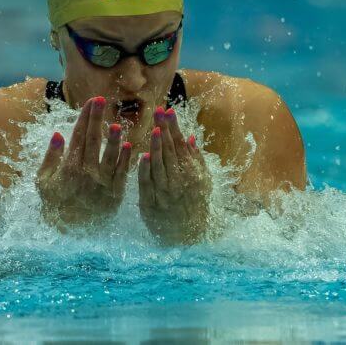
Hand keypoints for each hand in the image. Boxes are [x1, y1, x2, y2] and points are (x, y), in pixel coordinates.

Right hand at [36, 96, 131, 228]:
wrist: (69, 232)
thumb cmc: (55, 204)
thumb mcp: (43, 181)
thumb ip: (51, 157)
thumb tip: (57, 134)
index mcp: (69, 167)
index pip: (79, 136)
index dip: (85, 117)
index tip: (91, 101)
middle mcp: (87, 173)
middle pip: (94, 140)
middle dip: (97, 119)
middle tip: (102, 100)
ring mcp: (102, 183)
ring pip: (110, 156)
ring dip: (114, 139)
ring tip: (116, 124)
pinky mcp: (115, 194)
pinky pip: (121, 174)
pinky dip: (125, 160)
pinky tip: (128, 146)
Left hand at [138, 106, 211, 244]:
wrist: (188, 235)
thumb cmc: (195, 204)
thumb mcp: (202, 181)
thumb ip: (195, 159)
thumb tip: (190, 137)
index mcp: (191, 173)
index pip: (180, 145)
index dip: (174, 127)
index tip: (168, 110)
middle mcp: (179, 181)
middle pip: (170, 151)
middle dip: (164, 130)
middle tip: (158, 111)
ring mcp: (165, 192)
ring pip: (160, 166)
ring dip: (156, 146)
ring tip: (154, 129)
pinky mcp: (150, 203)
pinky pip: (147, 184)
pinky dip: (145, 170)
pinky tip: (143, 156)